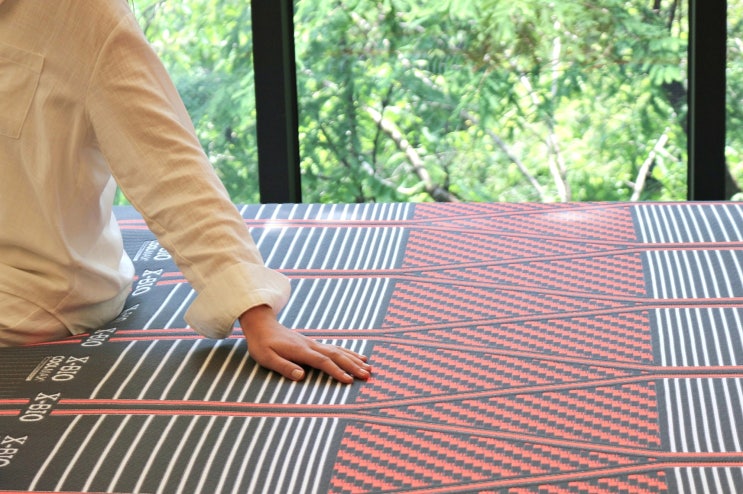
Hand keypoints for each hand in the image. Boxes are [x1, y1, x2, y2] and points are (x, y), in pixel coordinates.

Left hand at [238, 305, 371, 383]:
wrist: (262, 325)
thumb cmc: (262, 344)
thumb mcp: (266, 358)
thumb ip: (283, 366)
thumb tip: (301, 376)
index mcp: (300, 351)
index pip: (323, 362)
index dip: (337, 372)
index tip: (349, 381)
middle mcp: (311, 346)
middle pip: (336, 356)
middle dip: (353, 366)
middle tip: (368, 375)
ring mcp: (314, 343)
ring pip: (339, 351)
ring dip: (354, 359)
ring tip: (369, 367)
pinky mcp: (314, 344)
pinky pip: (335, 348)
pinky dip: (349, 352)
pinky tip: (357, 356)